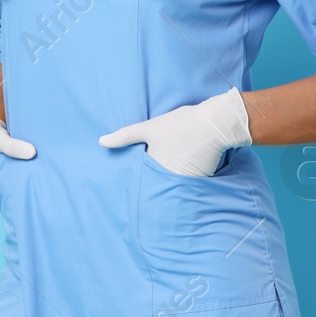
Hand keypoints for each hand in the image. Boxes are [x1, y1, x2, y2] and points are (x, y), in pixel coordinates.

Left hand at [98, 89, 251, 176]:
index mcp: (154, 166)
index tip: (131, 190)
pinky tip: (186, 175)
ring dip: (169, 187)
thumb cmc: (180, 123)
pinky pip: (186, 185)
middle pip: (157, 184)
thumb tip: (101, 142)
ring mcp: (184, 180)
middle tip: (148, 193)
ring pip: (171, 186)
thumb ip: (125, 136)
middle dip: (153, 187)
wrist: (214, 123)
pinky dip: (184, 183)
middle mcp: (168, 177)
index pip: (143, 180)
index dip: (140, 181)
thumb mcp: (149, 128)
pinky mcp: (198, 180)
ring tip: (167, 184)